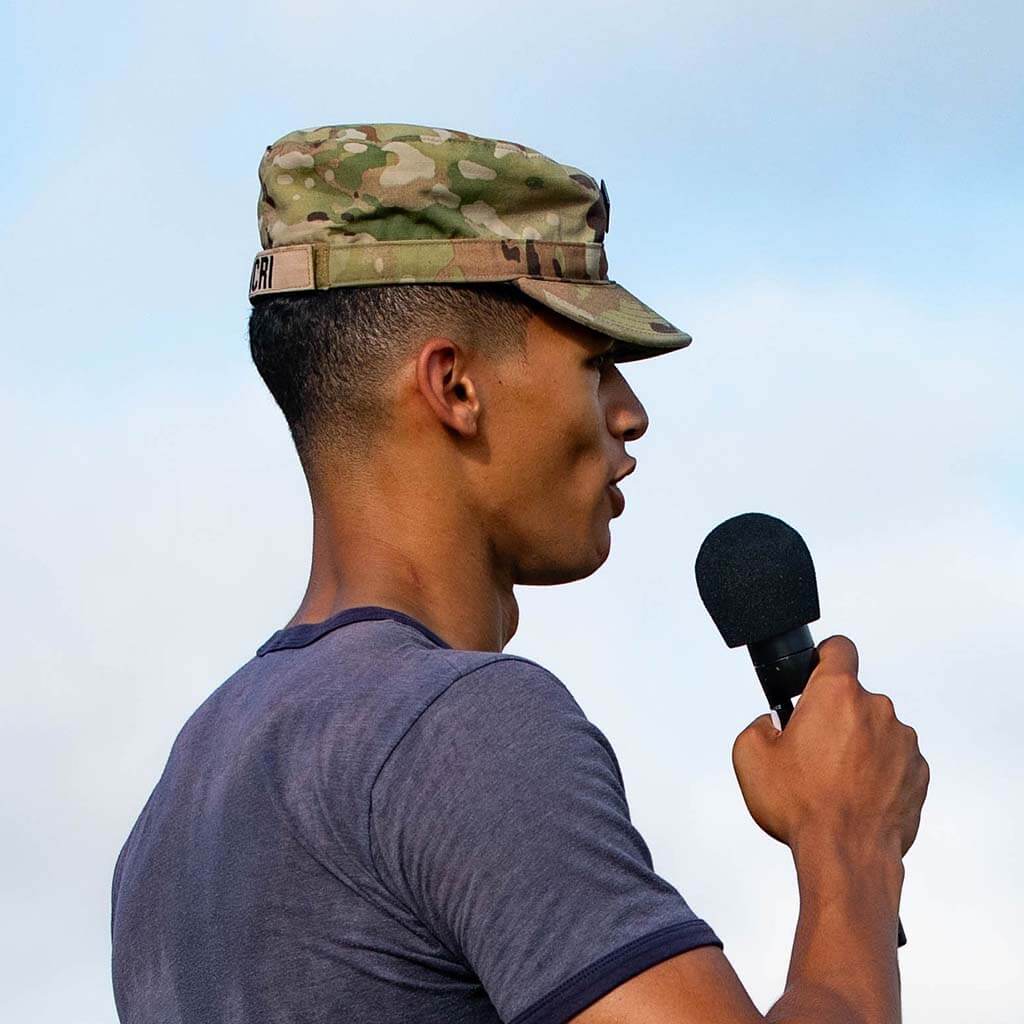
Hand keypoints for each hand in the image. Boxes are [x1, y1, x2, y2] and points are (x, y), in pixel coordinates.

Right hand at [731, 635, 929, 858]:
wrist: (847, 855)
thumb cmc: (803, 807)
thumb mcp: (749, 757)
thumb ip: (757, 725)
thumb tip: (772, 724)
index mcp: (837, 694)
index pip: (839, 648)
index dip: (824, 657)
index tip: (816, 671)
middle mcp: (877, 709)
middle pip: (853, 697)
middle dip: (833, 716)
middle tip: (812, 750)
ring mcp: (903, 742)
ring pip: (874, 730)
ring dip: (857, 745)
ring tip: (834, 781)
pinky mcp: (919, 772)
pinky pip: (894, 759)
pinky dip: (877, 771)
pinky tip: (856, 796)